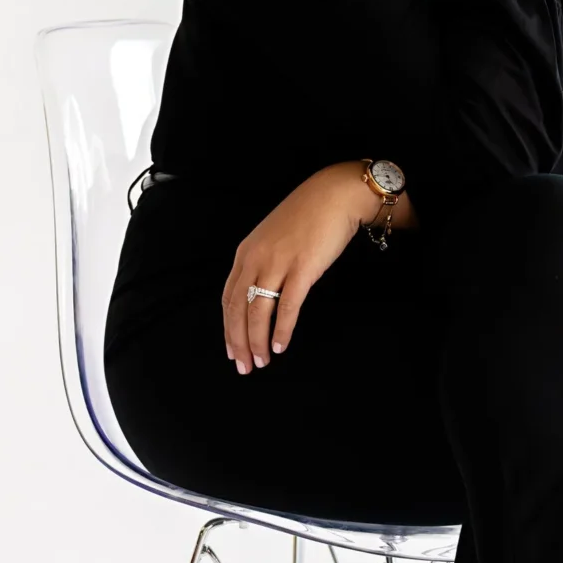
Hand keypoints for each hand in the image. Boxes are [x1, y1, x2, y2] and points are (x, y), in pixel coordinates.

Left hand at [221, 162, 371, 372]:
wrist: (335, 195)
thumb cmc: (307, 216)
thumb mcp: (272, 239)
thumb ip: (262, 264)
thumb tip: (259, 294)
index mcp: (246, 253)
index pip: (228, 299)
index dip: (228, 329)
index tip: (231, 350)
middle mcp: (256, 259)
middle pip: (238, 310)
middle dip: (238, 342)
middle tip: (244, 366)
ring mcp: (278, 263)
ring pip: (258, 312)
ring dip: (257, 341)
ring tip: (262, 361)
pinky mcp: (302, 269)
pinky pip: (288, 306)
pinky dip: (282, 330)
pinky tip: (281, 345)